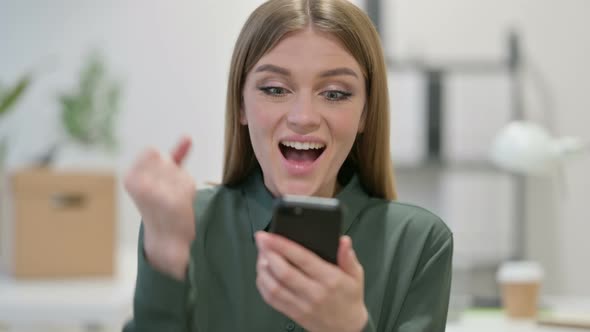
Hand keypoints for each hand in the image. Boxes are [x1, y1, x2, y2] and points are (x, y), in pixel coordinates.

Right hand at [124, 136, 195, 279]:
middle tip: (167, 191)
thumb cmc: (161, 204)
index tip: (157, 180)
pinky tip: (182, 190)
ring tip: (173, 199)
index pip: (152, 152)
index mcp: (129, 178)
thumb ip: (175, 156)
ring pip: (180, 172)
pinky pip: (189, 182)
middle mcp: (139, 184)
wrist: (167, 240)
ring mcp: (156, 193)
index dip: (160, 163)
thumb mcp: (159, 177)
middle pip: (167, 160)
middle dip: (172, 172)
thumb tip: (188, 136)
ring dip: (182, 183)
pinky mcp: (174, 202)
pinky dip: (188, 187)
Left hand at [255, 232, 367, 331]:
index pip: (302, 258)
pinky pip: (272, 299)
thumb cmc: (349, 299)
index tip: (270, 235)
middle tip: (261, 241)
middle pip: (283, 272)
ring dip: (262, 269)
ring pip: (274, 286)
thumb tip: (344, 241)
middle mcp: (314, 292)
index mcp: (329, 279)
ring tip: (260, 256)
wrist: (346, 328)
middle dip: (268, 253)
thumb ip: (348, 257)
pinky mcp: (293, 313)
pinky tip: (262, 274)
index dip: (282, 245)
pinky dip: (263, 285)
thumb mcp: (356, 275)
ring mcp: (301, 304)